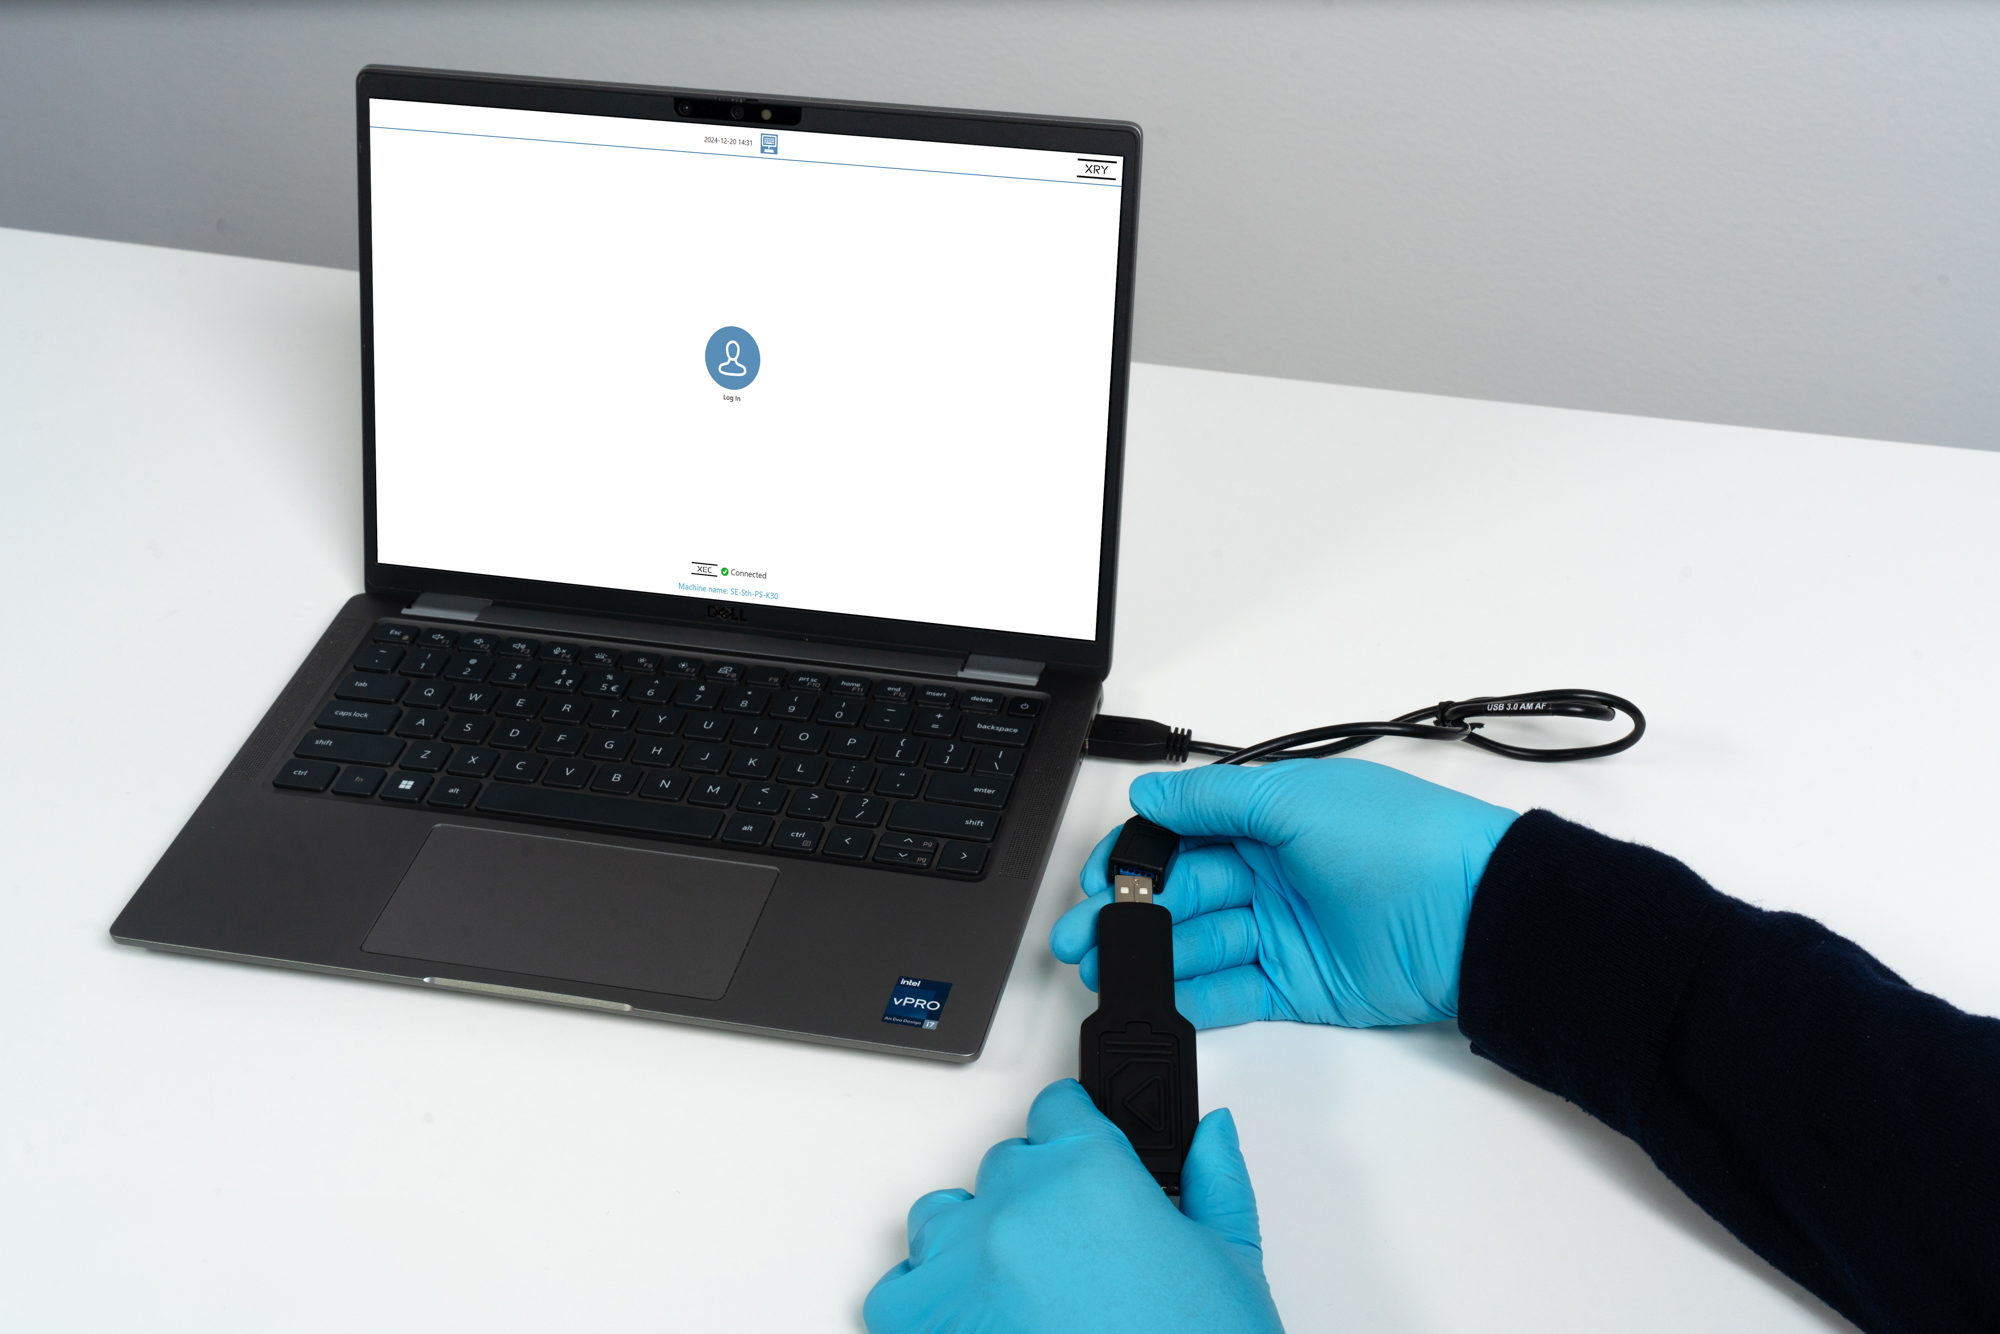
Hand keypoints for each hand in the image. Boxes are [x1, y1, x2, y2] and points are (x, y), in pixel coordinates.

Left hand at [864, 1079, 1282, 1333]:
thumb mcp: (1231, 1268)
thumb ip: (1215, 1183)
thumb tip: (1211, 1136)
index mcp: (1092, 1172)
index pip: (1059, 1107)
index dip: (1078, 1134)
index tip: (1085, 1155)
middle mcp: (1017, 1204)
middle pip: (1006, 1163)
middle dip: (1038, 1198)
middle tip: (1078, 1256)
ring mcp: (962, 1263)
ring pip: (943, 1215)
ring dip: (976, 1242)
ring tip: (1026, 1295)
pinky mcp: (921, 1323)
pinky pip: (900, 1288)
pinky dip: (931, 1304)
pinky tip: (979, 1325)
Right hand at [1051, 758, 1517, 1026]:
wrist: (1477, 918)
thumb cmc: (1403, 843)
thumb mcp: (1298, 800)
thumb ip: (1214, 801)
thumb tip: (1149, 794)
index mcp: (1268, 818)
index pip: (1179, 836)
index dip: (1132, 856)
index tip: (1092, 876)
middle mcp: (1269, 871)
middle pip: (1177, 894)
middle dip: (1123, 914)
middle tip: (1079, 938)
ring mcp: (1280, 931)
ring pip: (1195, 944)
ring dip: (1149, 956)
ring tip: (1108, 971)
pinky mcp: (1295, 987)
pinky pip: (1229, 993)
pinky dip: (1191, 997)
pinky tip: (1156, 1000)